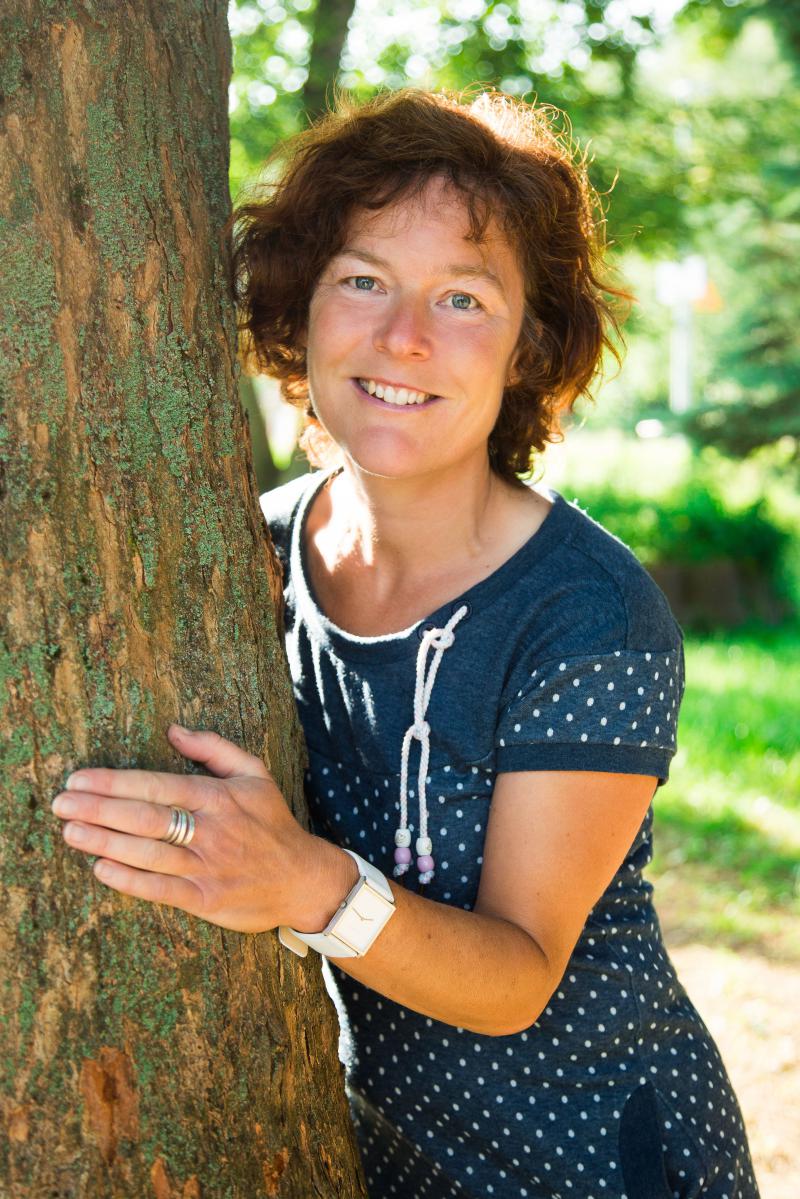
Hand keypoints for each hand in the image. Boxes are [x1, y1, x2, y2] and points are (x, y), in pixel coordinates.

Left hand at [51, 724, 338, 932]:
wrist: (304, 878)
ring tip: (70, 832)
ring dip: (105, 842)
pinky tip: (102, 869)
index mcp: (217, 796)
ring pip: (148, 853)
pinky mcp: (206, 900)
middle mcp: (210, 830)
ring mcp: (207, 866)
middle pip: (145, 817)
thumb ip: (213, 748)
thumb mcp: (254, 773)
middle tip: (61, 803)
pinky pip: (161, 890)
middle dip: (99, 809)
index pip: (157, 785)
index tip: (79, 778)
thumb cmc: (271, 823)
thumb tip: (173, 730)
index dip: (114, 782)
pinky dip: (130, 880)